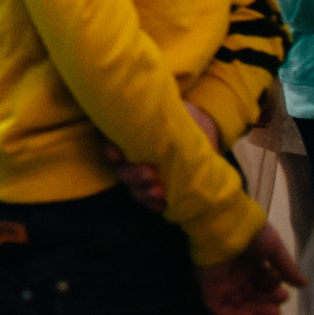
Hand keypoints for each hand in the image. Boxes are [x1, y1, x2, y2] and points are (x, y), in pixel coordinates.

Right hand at [105, 102, 219, 213]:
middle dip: (133, 174)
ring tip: (160, 191)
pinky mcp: (157, 189)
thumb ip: (161, 113)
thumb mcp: (172, 111)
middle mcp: (130, 157)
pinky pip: (149, 201)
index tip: (116, 155)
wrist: (203, 133)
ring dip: (144, 192)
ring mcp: (142, 175)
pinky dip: (154, 204)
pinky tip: (162, 205)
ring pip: (134, 188)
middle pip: (122, 170)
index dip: (110, 150)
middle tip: (151, 173)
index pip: (110, 143)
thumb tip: (154, 110)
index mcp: (129, 135)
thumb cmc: (182, 117)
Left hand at [197, 224, 303, 314]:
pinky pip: (220, 308)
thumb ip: (287, 268)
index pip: (263, 283)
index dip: (274, 290)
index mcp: (251, 262)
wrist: (226, 226)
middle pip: (254, 296)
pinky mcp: (210, 288)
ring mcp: (223, 281)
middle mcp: (237, 273)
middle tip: (279, 303)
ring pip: (241, 304)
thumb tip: (304, 284)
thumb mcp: (275, 248)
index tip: (283, 291)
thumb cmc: (252, 233)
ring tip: (273, 311)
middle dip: (268, 302)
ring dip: (257, 311)